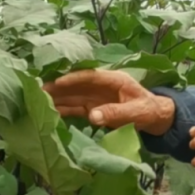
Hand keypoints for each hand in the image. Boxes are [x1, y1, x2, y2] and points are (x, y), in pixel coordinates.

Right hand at [42, 69, 174, 135]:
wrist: (156, 119)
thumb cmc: (150, 111)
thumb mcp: (136, 112)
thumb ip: (116, 113)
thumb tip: (93, 116)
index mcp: (114, 79)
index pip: (90, 76)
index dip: (73, 78)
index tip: (57, 81)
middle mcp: (101, 86)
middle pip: (76, 85)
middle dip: (57, 87)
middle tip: (37, 89)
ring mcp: (96, 97)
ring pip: (73, 96)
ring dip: (56, 98)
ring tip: (38, 99)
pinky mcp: (94, 109)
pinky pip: (76, 108)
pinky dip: (63, 110)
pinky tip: (50, 112)